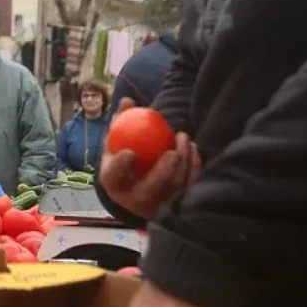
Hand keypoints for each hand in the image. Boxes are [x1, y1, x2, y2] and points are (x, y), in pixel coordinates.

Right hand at [97, 100, 199, 219]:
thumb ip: (121, 122)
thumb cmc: (126, 159)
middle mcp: (135, 200)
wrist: (139, 185)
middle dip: (161, 174)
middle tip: (172, 153)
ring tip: (183, 137)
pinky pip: (190, 187)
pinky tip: (192, 147)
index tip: (131, 151)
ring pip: (173, 189)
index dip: (120, 167)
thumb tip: (127, 101)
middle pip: (148, 192)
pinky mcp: (178, 204)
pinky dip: (194, 166)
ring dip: (183, 163)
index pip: (113, 178)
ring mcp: (158, 205)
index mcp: (115, 184)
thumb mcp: (119, 142)